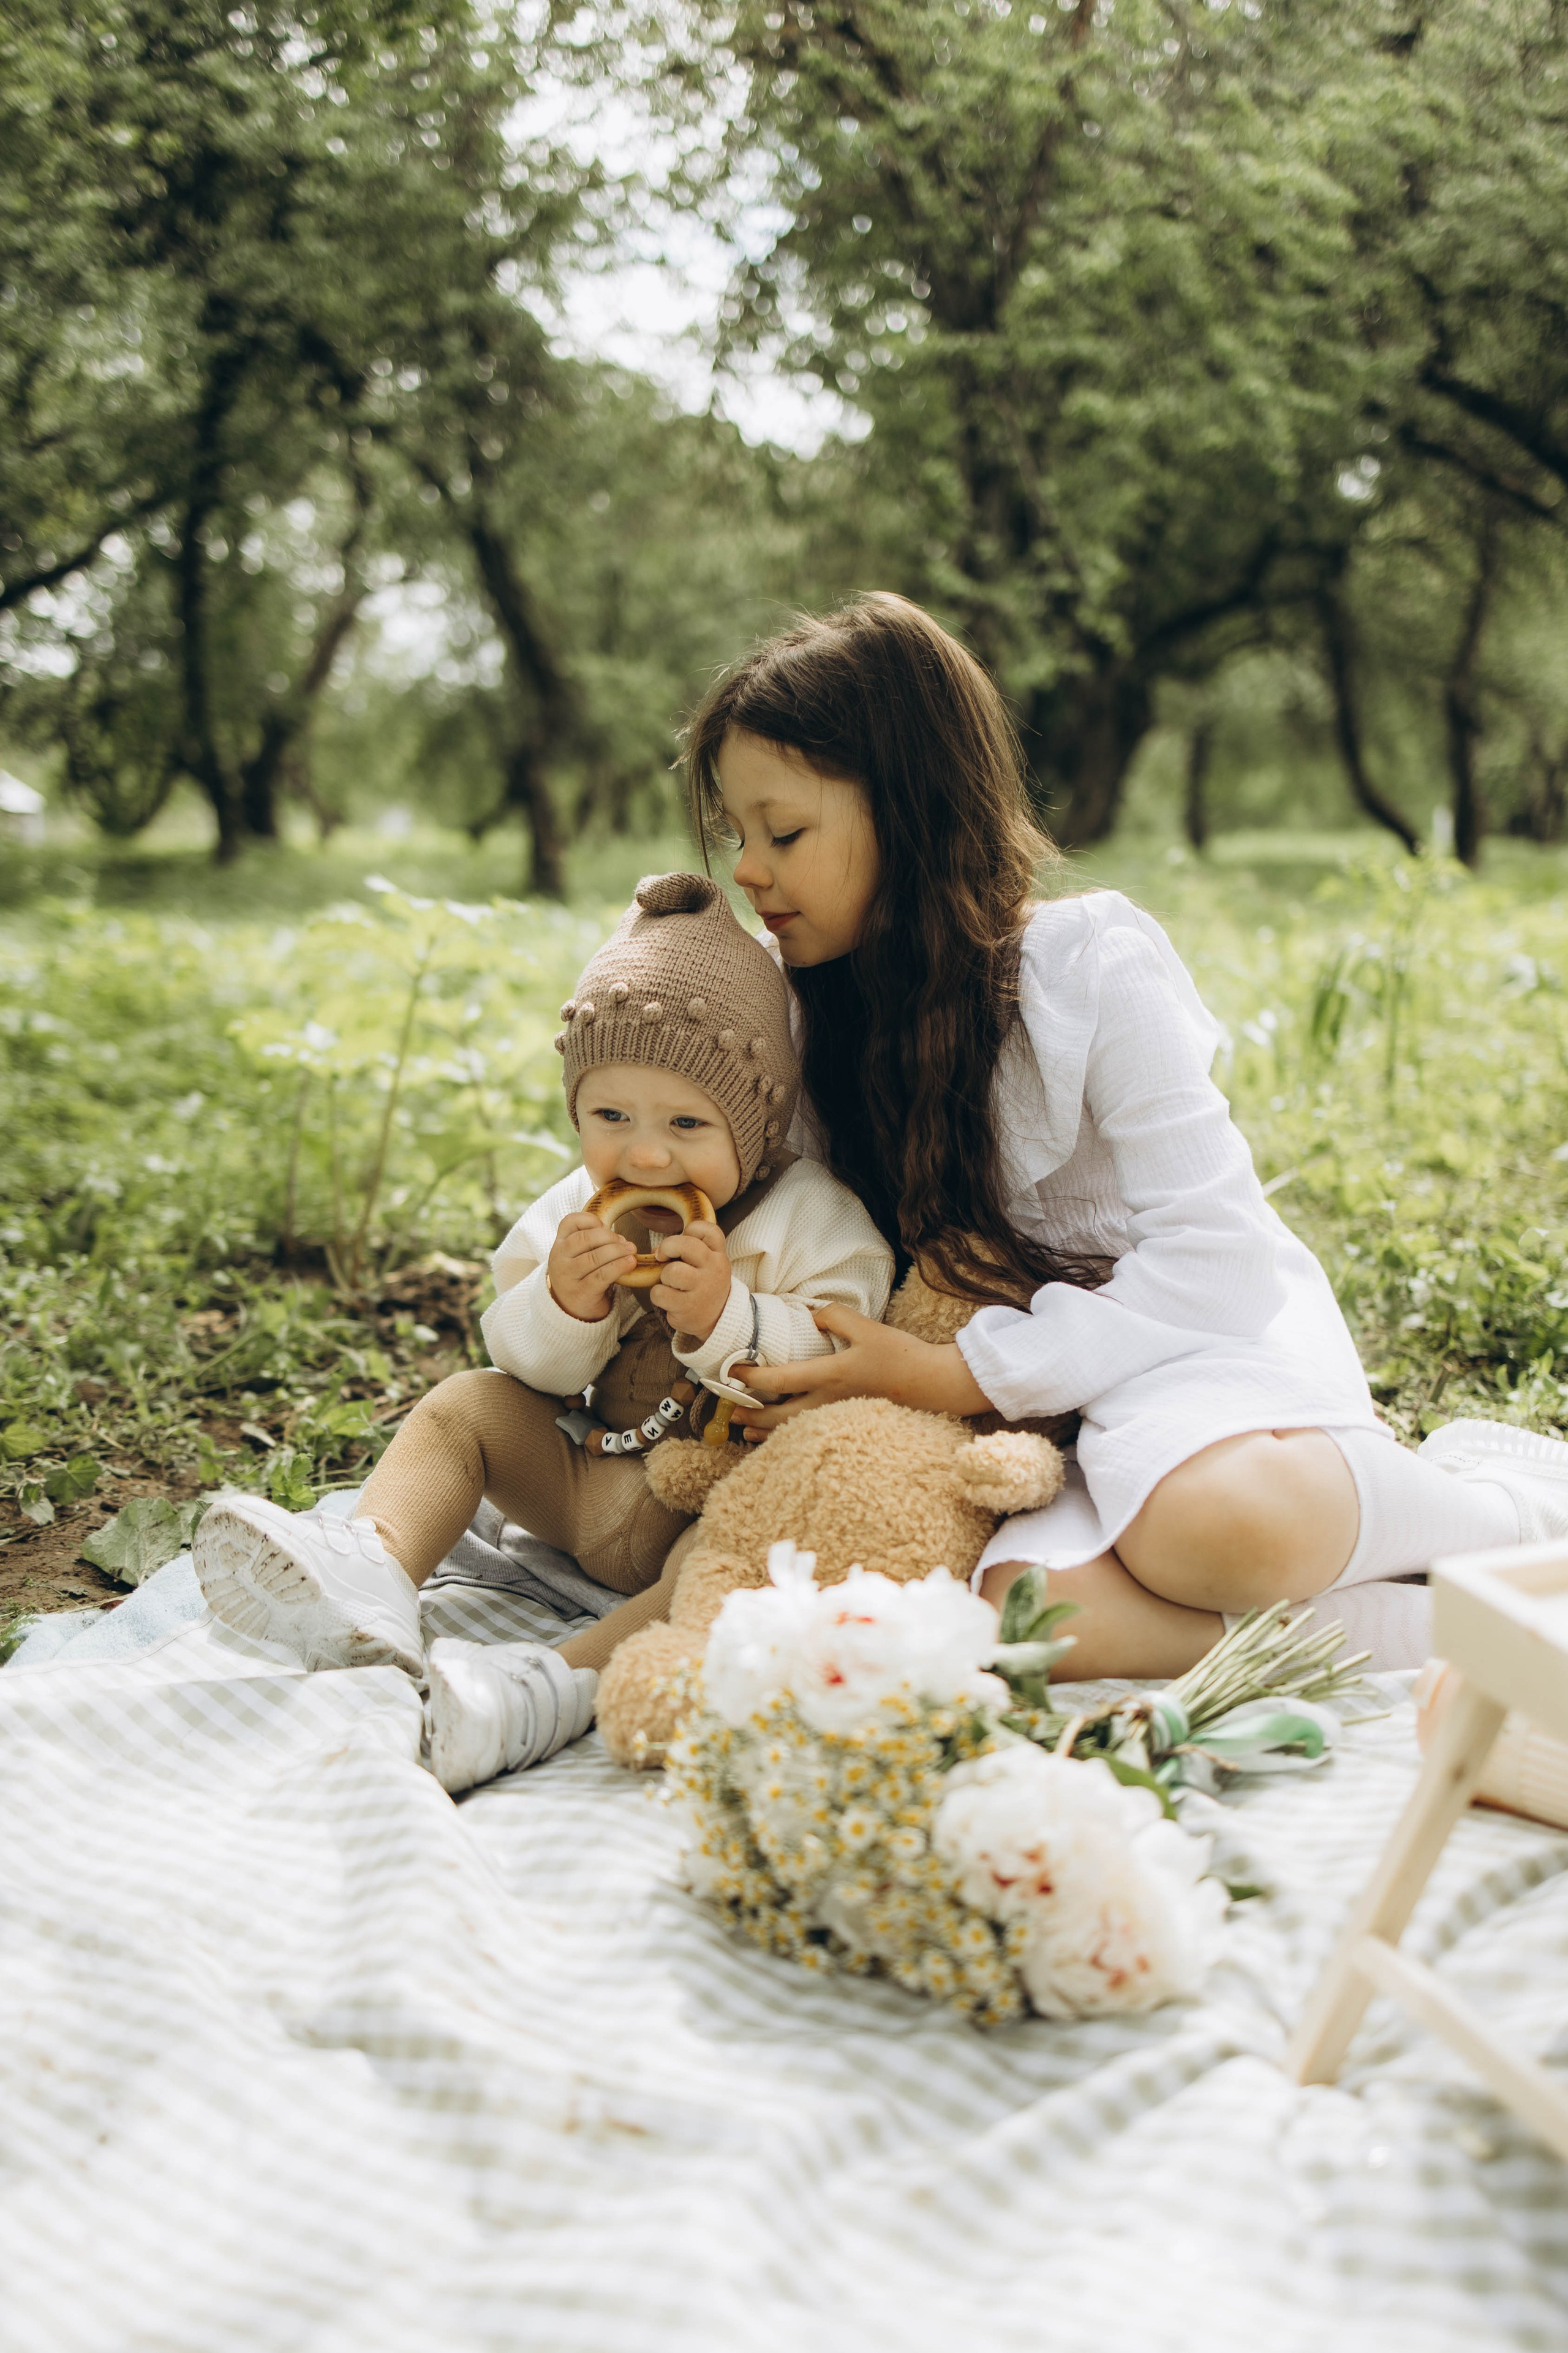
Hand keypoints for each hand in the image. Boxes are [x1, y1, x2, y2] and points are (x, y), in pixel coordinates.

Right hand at [548, 1208, 635, 1321]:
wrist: (572, 1310)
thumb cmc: (581, 1276)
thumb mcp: (578, 1256)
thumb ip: (592, 1242)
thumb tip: (620, 1238)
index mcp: (559, 1244)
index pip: (570, 1222)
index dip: (591, 1220)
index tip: (606, 1226)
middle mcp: (559, 1259)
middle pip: (584, 1238)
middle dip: (610, 1237)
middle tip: (626, 1243)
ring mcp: (568, 1277)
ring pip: (594, 1257)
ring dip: (618, 1251)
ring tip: (631, 1251)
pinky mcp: (580, 1292)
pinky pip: (601, 1276)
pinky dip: (619, 1267)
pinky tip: (629, 1263)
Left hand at [649, 1220, 732, 1344]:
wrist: (718, 1319)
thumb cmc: (704, 1285)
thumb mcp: (705, 1265)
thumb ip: (685, 1251)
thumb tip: (656, 1251)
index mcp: (718, 1255)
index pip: (708, 1230)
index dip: (690, 1230)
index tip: (684, 1239)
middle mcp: (713, 1269)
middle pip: (686, 1245)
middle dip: (667, 1247)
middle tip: (663, 1257)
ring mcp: (702, 1288)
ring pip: (672, 1271)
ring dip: (663, 1276)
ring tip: (669, 1283)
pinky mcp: (688, 1307)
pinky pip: (660, 1293)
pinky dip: (657, 1294)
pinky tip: (667, 1298)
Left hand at [730, 1304, 992, 1438]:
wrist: (933, 1385)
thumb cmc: (901, 1355)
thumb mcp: (868, 1327)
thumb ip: (835, 1317)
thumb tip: (811, 1317)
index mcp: (830, 1375)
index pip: (778, 1380)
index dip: (750, 1377)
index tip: (731, 1372)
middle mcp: (828, 1402)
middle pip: (777, 1416)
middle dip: (749, 1413)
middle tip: (727, 1409)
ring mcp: (838, 1417)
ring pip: (792, 1431)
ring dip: (764, 1430)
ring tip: (744, 1428)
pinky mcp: (847, 1423)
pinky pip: (809, 1434)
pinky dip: (788, 1438)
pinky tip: (778, 1437)